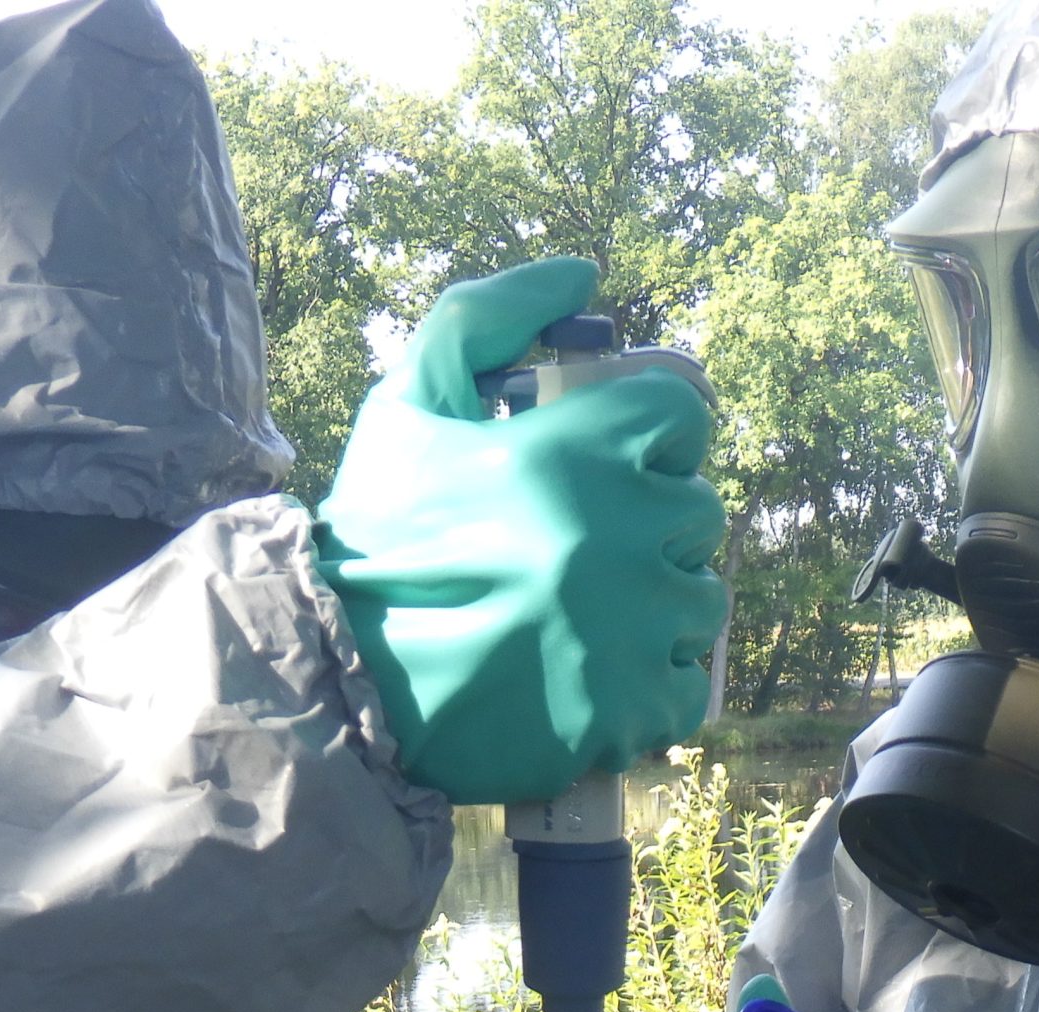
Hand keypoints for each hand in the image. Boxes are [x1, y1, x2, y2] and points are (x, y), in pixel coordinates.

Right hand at [314, 258, 727, 803]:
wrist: (340, 682)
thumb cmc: (374, 538)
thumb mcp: (407, 404)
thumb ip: (487, 317)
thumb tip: (582, 271)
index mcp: (579, 449)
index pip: (683, 416)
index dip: (648, 441)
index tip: (607, 472)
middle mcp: (623, 534)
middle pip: (699, 513)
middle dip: (650, 528)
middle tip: (582, 555)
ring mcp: (635, 629)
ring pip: (698, 603)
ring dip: (655, 609)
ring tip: (581, 624)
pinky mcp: (632, 712)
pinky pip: (684, 689)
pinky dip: (650, 688)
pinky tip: (592, 681)